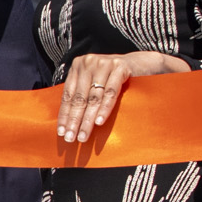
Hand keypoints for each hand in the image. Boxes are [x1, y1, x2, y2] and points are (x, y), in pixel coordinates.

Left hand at [55, 50, 185, 142]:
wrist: (141, 63)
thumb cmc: (113, 77)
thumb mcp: (95, 81)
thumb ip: (82, 93)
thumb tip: (68, 122)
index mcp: (78, 66)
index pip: (68, 94)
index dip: (64, 114)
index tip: (61, 132)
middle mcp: (88, 63)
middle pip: (79, 98)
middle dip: (74, 120)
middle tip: (70, 138)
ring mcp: (104, 64)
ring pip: (94, 97)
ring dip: (87, 119)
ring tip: (83, 135)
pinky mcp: (120, 67)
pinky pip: (110, 93)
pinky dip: (104, 109)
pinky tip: (99, 122)